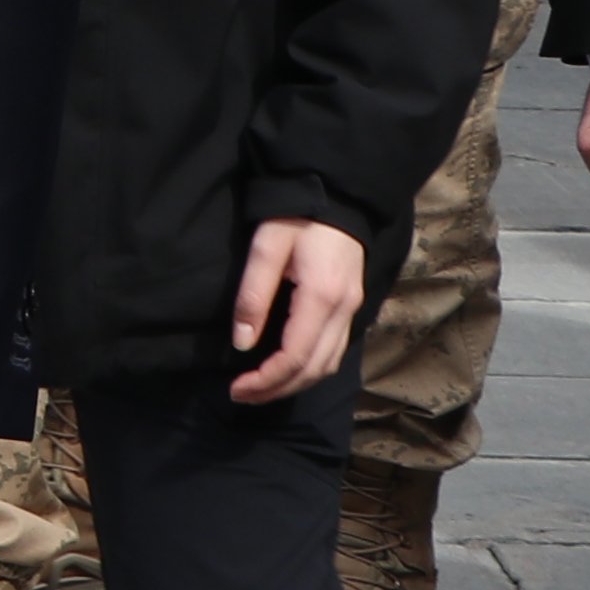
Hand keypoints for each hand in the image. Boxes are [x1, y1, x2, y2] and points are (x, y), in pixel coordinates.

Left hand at [228, 216, 371, 406]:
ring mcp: (353, 308)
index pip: (295, 356)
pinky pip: (336, 350)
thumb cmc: (296, 216)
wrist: (336, 194)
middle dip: (277, 389)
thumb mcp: (266, 249)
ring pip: (329, 364)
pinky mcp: (352, 305)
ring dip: (295, 383)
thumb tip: (242, 343)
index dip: (266, 380)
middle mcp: (344, 309)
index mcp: (321, 297)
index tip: (236, 388)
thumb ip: (253, 296)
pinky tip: (288, 369)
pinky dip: (311, 368)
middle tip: (242, 395)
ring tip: (261, 388)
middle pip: (315, 369)